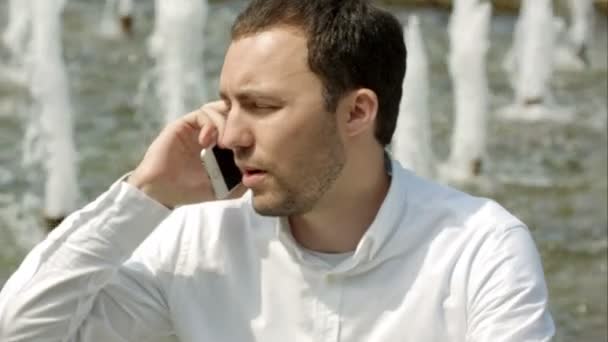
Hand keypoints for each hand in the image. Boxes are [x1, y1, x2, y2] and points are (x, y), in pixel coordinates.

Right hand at [128, 101, 242, 207]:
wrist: (162, 192)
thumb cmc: (189, 191)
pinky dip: (210, 125)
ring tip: (223, 145)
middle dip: (240, 124)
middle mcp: (209, 131)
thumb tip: (260, 171)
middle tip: (241, 142)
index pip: (240, 127)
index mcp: (220, 144)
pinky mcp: (184, 124)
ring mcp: (196, 127)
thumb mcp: (223, 187)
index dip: (249, 132)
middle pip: (232, 113)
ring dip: (225, 125)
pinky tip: (207, 143)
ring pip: (219, 109)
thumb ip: (240, 179)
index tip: (251, 148)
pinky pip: (203, 114)